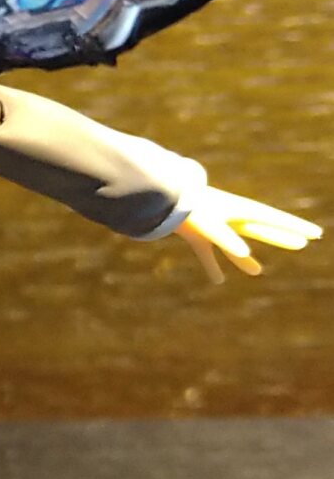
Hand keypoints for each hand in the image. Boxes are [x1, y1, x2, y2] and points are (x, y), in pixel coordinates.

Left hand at [175, 187, 321, 283]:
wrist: (163, 197)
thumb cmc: (189, 208)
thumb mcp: (209, 223)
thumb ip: (226, 237)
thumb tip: (244, 252)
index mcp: (241, 210)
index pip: (275, 220)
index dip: (296, 228)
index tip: (316, 234)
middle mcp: (231, 218)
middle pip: (262, 230)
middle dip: (283, 237)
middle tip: (304, 243)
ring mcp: (215, 226)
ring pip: (236, 245)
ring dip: (245, 261)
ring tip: (257, 273)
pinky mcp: (197, 234)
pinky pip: (208, 253)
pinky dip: (212, 266)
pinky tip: (217, 281)